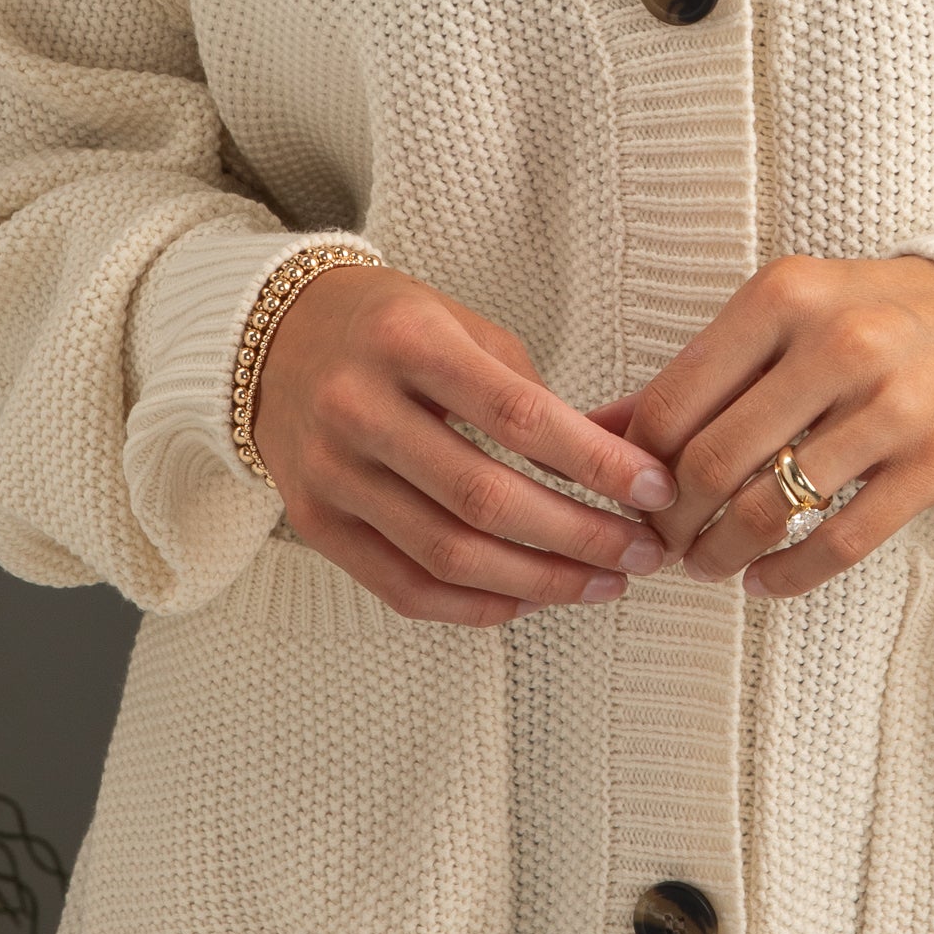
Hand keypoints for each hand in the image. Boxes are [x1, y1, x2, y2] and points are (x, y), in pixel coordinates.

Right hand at [257, 269, 677, 629]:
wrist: (279, 339)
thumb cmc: (393, 329)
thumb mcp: (463, 327)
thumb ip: (533, 396)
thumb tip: (621, 469)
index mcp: (406, 343)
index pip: (517, 417)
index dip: (595, 463)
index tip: (654, 489)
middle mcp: (356, 408)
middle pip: (484, 499)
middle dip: (580, 536)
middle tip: (646, 551)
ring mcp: (328, 474)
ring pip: (447, 556)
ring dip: (542, 582)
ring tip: (605, 581)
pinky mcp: (315, 524)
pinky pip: (405, 589)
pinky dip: (479, 605)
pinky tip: (534, 597)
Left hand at [627, 256, 933, 598]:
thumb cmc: (867, 320)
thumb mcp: (779, 319)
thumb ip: (692, 376)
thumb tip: (588, 431)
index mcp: (784, 296)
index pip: (674, 402)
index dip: (639, 466)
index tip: (636, 495)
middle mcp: (839, 342)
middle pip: (712, 462)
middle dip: (672, 522)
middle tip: (665, 544)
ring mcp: (894, 403)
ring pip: (769, 509)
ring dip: (720, 556)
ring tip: (709, 565)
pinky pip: (840, 542)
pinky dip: (787, 575)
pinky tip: (765, 580)